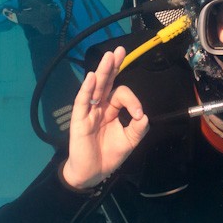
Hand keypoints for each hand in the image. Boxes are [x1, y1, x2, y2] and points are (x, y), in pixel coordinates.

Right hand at [62, 47, 149, 189]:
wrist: (94, 173)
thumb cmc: (110, 155)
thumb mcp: (130, 140)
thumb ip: (139, 127)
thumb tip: (144, 115)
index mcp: (111, 109)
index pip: (121, 94)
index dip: (132, 100)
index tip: (138, 115)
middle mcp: (100, 107)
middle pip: (107, 82)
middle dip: (114, 66)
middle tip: (120, 50)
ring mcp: (88, 111)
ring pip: (96, 87)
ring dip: (103, 72)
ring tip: (109, 57)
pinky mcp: (79, 119)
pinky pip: (82, 101)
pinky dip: (87, 89)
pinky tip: (93, 77)